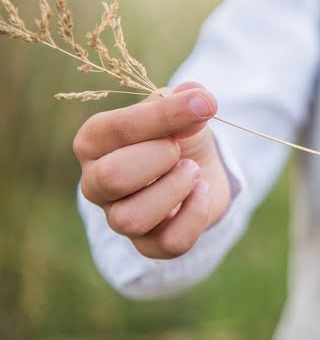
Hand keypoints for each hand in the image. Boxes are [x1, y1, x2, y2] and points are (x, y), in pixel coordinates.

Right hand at [73, 82, 231, 258]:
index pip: (114, 130)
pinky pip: (166, 244)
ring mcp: (118, 217)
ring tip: (193, 170)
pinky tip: (203, 192)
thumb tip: (196, 95)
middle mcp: (96, 183)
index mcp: (95, 142)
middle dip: (158, 158)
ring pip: (130, 219)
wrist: (200, 171)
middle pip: (110, 178)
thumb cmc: (179, 136)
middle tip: (180, 150)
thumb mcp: (181, 111)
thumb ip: (185, 99)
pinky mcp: (148, 244)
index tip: (204, 104)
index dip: (163, 115)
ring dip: (174, 190)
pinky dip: (194, 216)